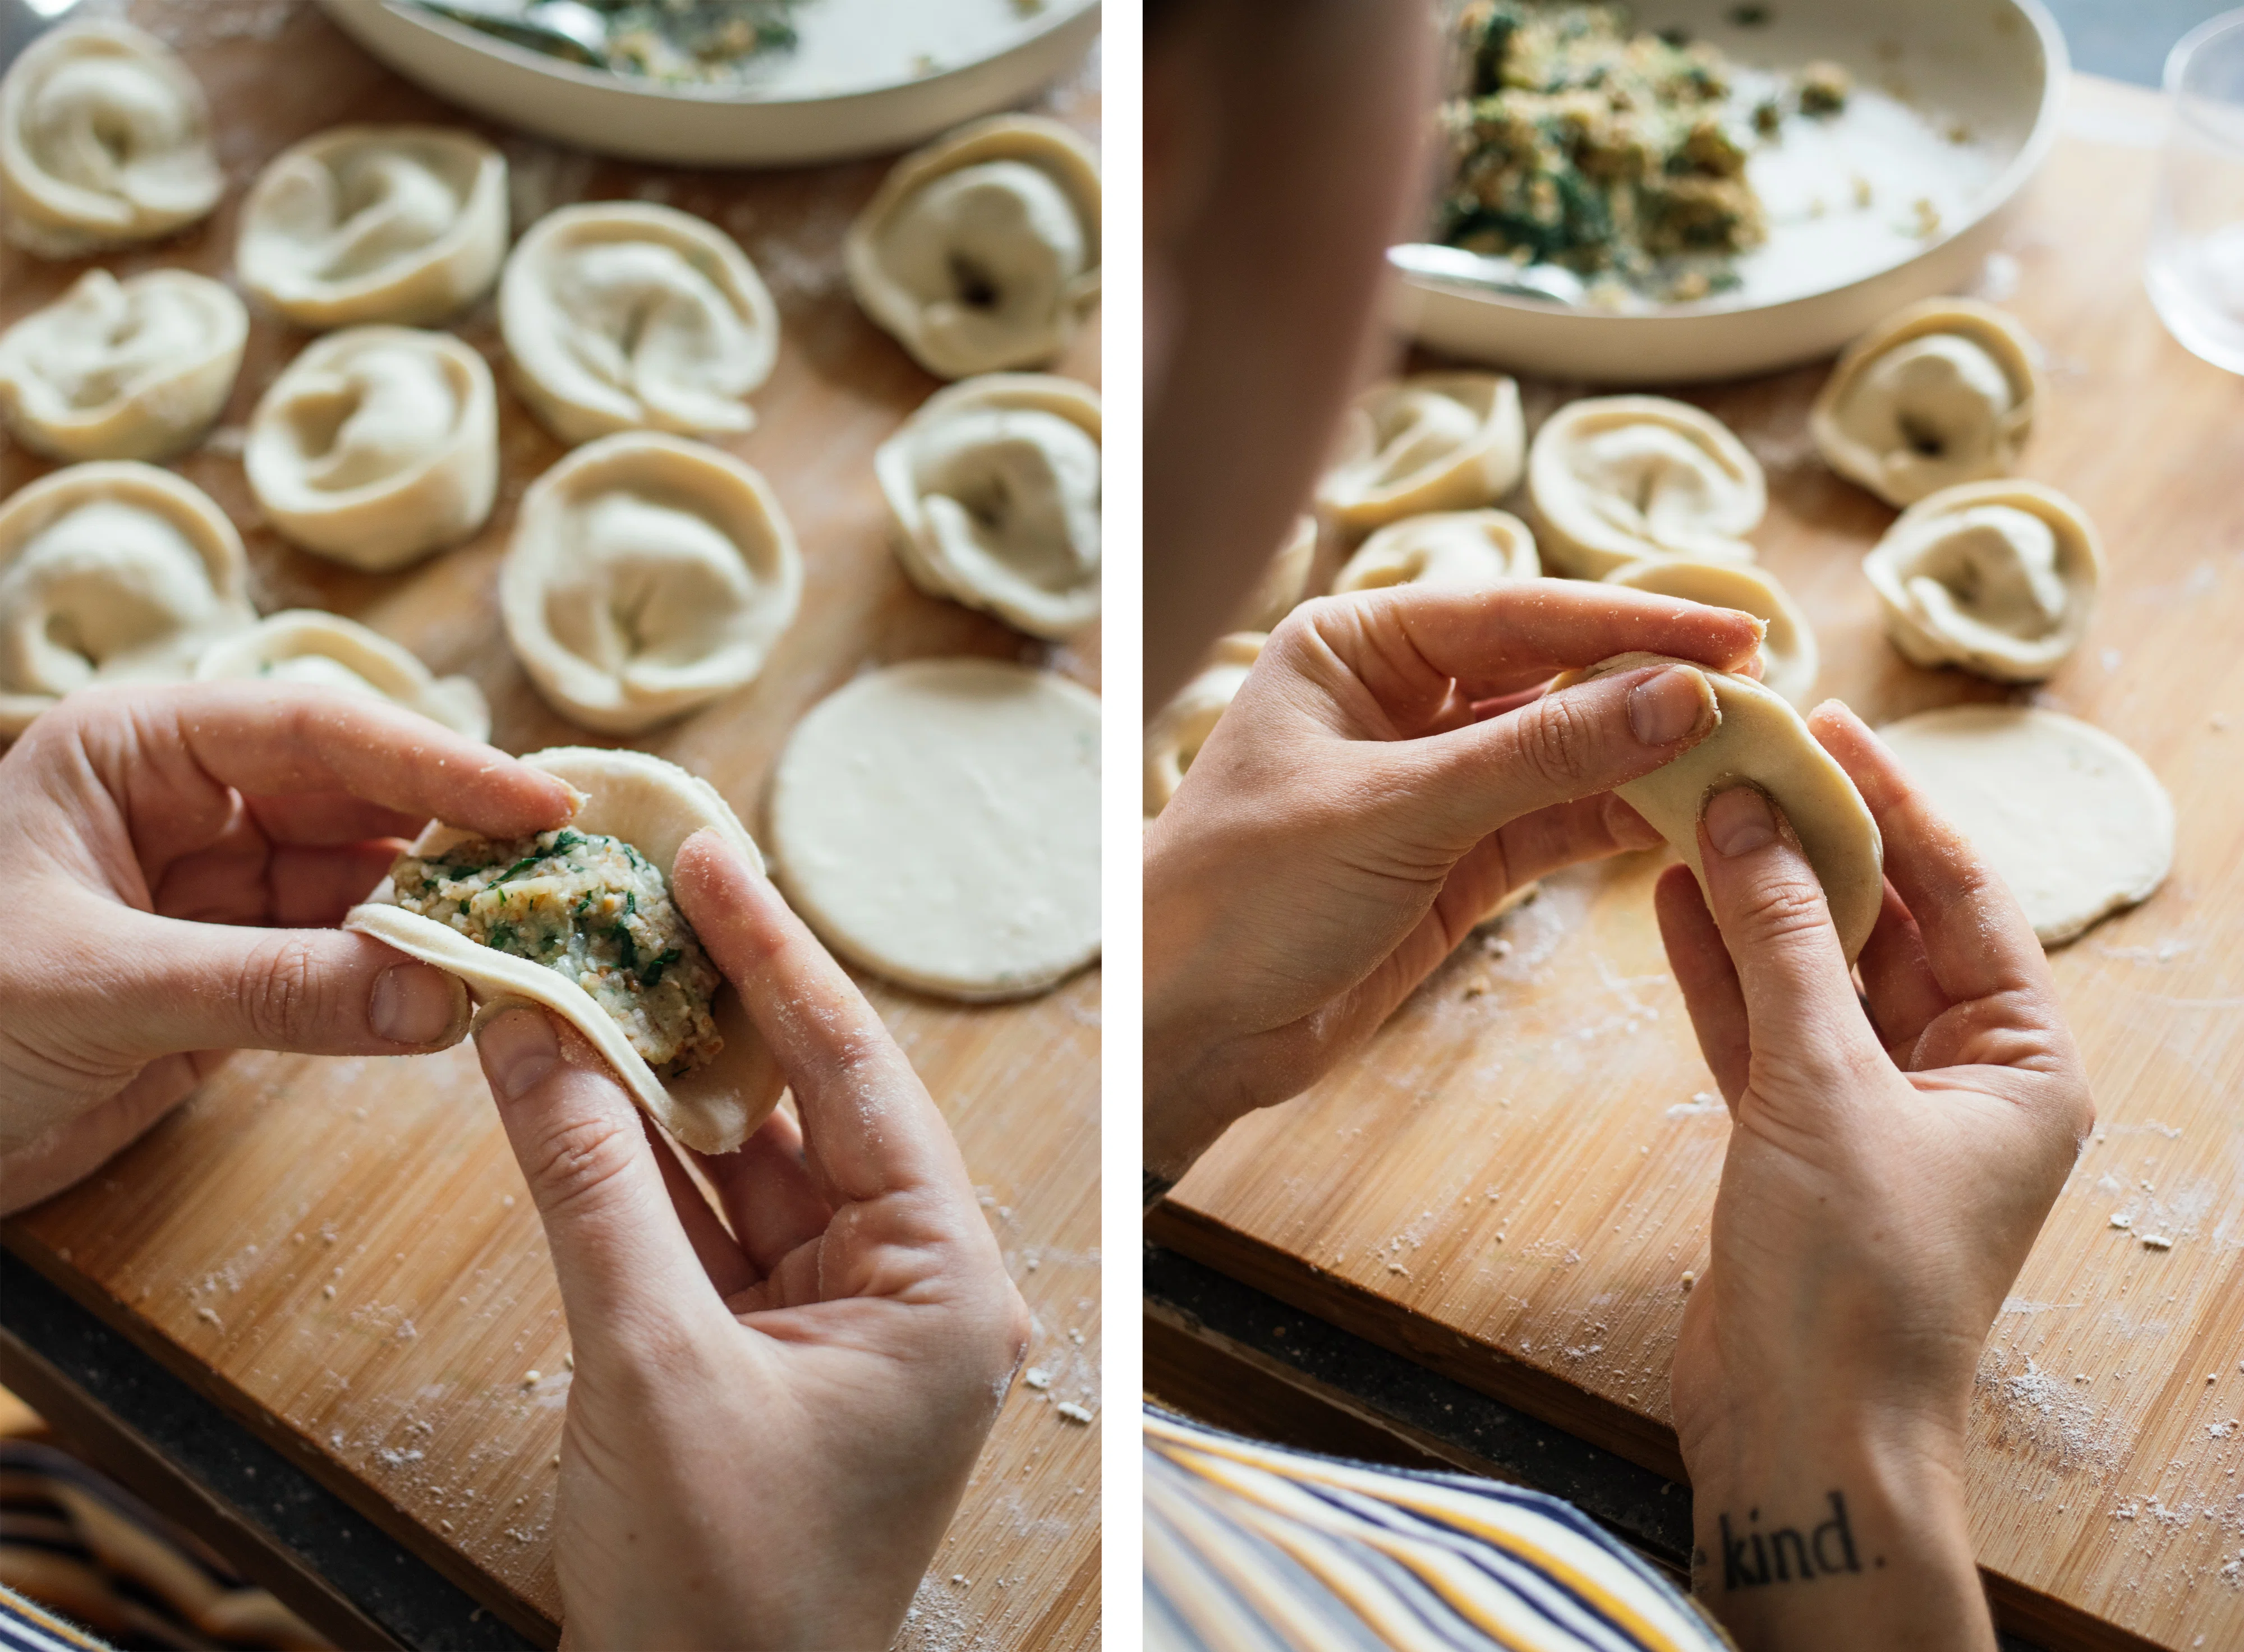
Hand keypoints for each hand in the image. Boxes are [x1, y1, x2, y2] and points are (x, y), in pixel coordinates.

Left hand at [0, 683, 574, 1215]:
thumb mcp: (96, 991)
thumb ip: (274, 990)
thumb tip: (445, 998)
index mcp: (136, 754)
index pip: (316, 729)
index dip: (438, 760)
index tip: (541, 799)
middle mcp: (188, 807)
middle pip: (358, 798)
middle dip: (455, 839)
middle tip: (562, 878)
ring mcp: (215, 895)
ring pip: (362, 886)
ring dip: (439, 919)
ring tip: (529, 946)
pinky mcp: (232, 978)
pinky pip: (341, 964)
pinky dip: (401, 983)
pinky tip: (462, 996)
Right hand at [472, 830, 1029, 1651]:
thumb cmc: (725, 1588)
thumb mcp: (652, 1365)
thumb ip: (593, 1189)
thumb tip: (533, 1038)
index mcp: (942, 1281)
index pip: (857, 1073)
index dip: (777, 955)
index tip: (711, 857)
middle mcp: (910, 1283)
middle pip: (805, 1104)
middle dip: (713, 1007)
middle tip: (637, 895)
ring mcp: (838, 1317)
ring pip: (744, 1161)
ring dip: (659, 1081)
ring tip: (584, 969)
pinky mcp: (768, 1351)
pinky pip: (705, 1227)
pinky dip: (637, 1165)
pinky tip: (568, 1085)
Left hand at [1142, 581, 1763, 1182]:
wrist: (1185, 1026)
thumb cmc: (1244, 893)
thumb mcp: (1396, 812)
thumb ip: (1539, 756)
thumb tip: (1681, 696)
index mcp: (1354, 646)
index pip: (1516, 613)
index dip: (1631, 620)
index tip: (1738, 628)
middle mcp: (1396, 698)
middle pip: (1549, 674)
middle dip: (1650, 683)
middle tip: (1766, 688)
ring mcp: (1432, 780)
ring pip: (1563, 752)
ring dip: (1648, 757)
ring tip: (1751, 755)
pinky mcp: (1455, 858)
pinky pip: (1556, 823)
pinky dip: (1619, 821)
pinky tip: (1691, 814)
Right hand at [1655, 702, 2091, 1650]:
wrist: (1800, 1434)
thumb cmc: (1852, 1277)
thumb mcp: (1823, 1085)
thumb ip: (1784, 944)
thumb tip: (1747, 818)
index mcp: (2021, 1064)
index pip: (1962, 894)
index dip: (1894, 803)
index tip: (1828, 727)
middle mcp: (1958, 1079)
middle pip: (1883, 926)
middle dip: (1811, 845)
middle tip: (1742, 757)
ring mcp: (1872, 1111)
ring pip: (1811, 974)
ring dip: (1752, 899)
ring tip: (1691, 808)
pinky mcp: (1795, 1142)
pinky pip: (1762, 1029)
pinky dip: (1719, 970)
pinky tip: (1672, 899)